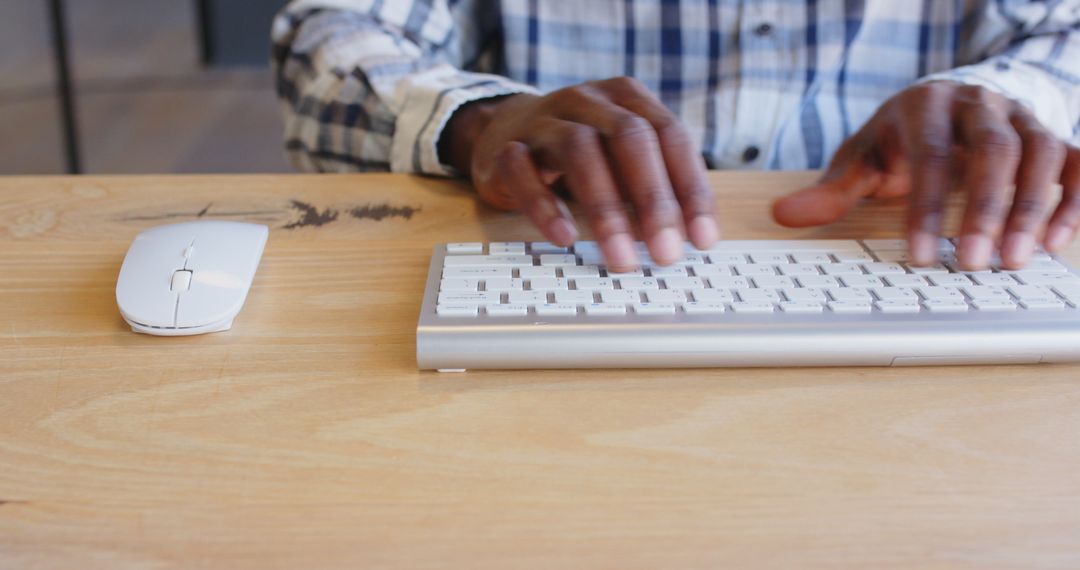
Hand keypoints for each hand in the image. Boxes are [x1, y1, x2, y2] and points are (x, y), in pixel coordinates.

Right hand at [438, 77, 718, 270]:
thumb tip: (688, 238)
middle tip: (666, 253)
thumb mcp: (620, 159)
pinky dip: (545, 206)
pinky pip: (523, 172)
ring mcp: (544, 121)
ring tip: (620, 256)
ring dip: (605, 208)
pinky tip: (564, 237)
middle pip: (628, 137)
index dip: (690, 188)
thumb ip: (652, 186)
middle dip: (653, 199)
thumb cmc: (578, 151)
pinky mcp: (507, 149)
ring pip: (578, 150)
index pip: (670, 135)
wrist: (504, 130)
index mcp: (627, 98)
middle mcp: (588, 101)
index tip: (702, 238)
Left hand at [772, 81, 1079, 269]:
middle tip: (972, 264)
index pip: (930, 155)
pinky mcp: (1050, 134)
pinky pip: (1073, 162)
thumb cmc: (900, 137)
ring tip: (1015, 261)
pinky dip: (1070, 200)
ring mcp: (1020, 116)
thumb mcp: (861, 157)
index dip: (926, 207)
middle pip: (992, 151)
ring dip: (1030, 209)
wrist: (947, 100)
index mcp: (925, 106)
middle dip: (983, 209)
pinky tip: (1056, 242)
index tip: (918, 255)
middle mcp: (978, 104)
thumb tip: (781, 214)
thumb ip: (830, 189)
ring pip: (1038, 154)